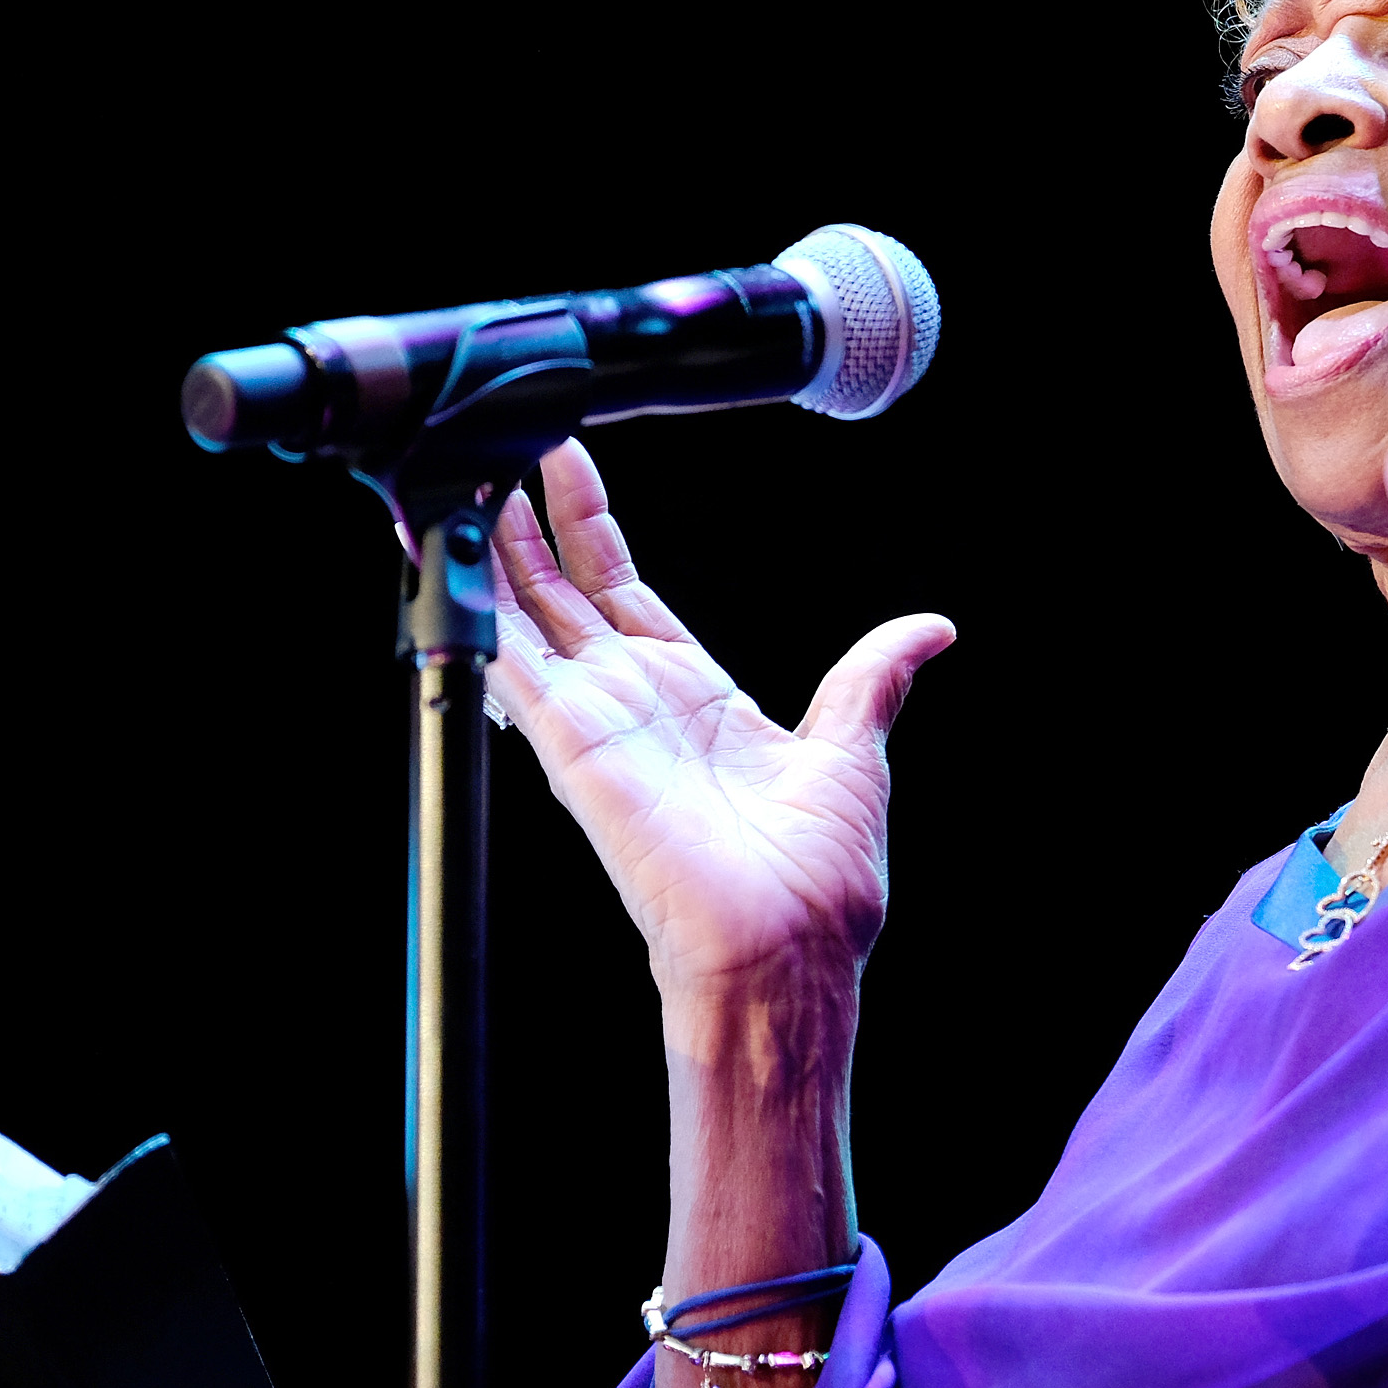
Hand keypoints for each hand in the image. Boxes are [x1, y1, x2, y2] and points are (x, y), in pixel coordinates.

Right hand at [484, 439, 954, 1004]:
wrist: (790, 944)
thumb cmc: (819, 876)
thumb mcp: (855, 747)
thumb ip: (874, 678)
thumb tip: (931, 631)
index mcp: (694, 695)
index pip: (623, 589)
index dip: (590, 525)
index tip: (567, 460)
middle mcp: (634, 704)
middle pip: (562, 591)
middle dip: (526, 519)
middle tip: (500, 442)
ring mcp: (596, 723)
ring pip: (524, 616)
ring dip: (491, 549)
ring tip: (460, 476)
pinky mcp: (574, 747)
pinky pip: (511, 669)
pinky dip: (480, 615)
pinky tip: (456, 559)